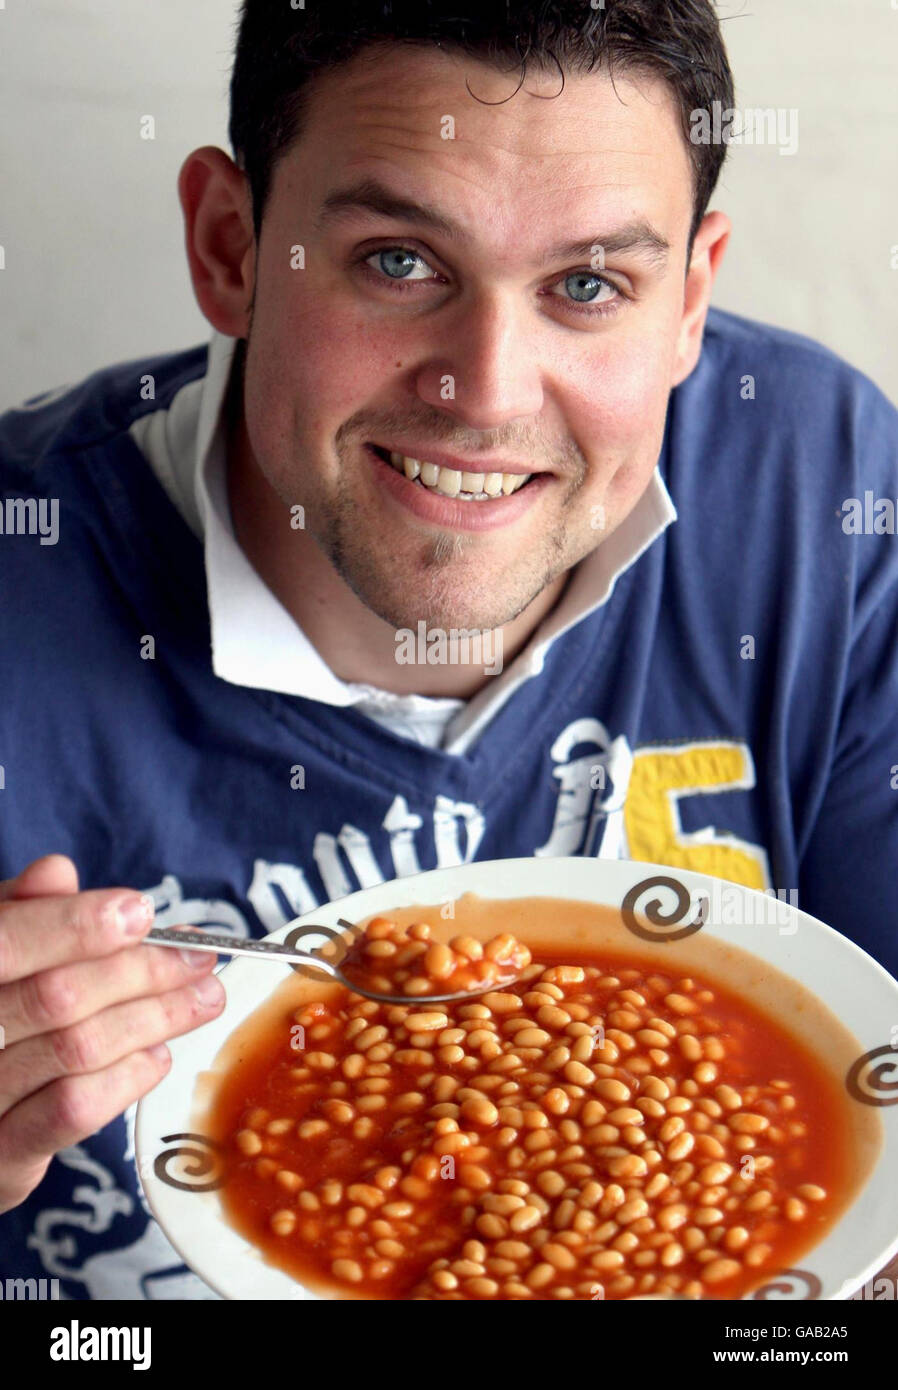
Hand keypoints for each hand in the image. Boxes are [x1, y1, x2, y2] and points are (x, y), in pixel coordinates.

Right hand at [0, 854, 225, 1213]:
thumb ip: (22, 913)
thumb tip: (57, 872)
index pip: (7, 942)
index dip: (76, 925)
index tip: (140, 912)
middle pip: (57, 996)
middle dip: (142, 971)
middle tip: (200, 959)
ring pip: (76, 1050)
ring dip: (154, 1018)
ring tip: (202, 998)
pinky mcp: (3, 1157)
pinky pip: (73, 1111)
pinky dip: (128, 1076)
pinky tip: (159, 1054)